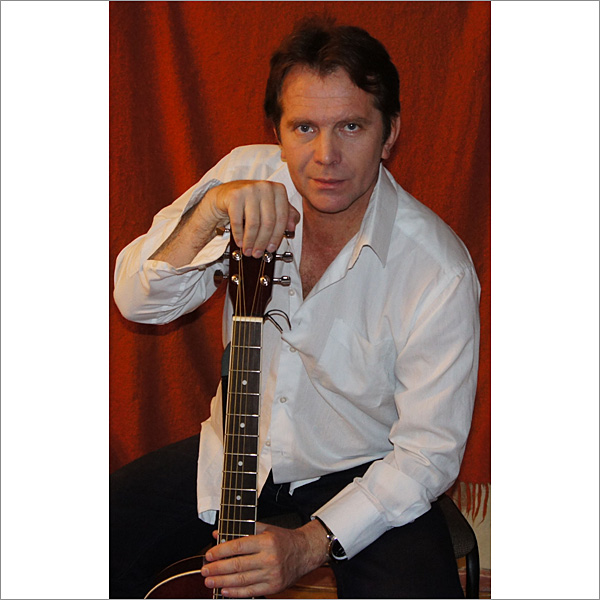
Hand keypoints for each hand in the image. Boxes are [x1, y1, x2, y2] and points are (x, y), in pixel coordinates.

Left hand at [201, 520, 328, 597]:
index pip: (238, 546)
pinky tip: (224, 589)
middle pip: (237, 565)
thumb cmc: (283, 539)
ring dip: (222, 582)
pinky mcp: (274, 587)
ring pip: (242, 580)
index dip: (221, 551)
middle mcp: (269, 558)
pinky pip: (251, 591)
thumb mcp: (265, 528)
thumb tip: (218, 533)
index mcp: (266, 541)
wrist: (305, 552)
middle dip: (217, 569)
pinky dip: (235, 592)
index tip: (209, 554)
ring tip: (210, 581)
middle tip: (204, 570)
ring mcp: (271, 575)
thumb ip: (241, 530)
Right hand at [203, 180, 299, 257]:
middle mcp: (265, 187)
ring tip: (248, 251)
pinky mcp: (235, 196)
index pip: (282, 218)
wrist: (227, 194)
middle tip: (258, 253)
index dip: (277, 237)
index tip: (271, 248)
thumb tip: (292, 227)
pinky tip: (240, 242)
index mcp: (278, 189)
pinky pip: (237, 221)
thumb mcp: (271, 206)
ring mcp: (249, 190)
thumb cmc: (252, 202)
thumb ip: (286, 215)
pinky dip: (239, 235)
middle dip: (262, 242)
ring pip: (254, 223)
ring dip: (250, 241)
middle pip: (268, 222)